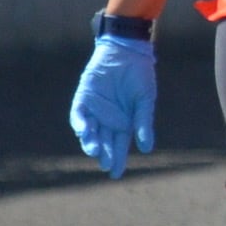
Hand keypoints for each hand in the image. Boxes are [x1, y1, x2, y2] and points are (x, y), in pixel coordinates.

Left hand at [69, 34, 155, 178]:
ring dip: (91, 142)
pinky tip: (85, 131)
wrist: (127, 51)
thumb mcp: (145, 101)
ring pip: (90, 132)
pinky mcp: (83, 98)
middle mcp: (108, 119)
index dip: (117, 160)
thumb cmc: (140, 75)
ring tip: (95, 151)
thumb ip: (143, 123)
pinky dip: (81, 124)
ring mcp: (95, 110)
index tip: (115, 174)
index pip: (119, 145)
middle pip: (104, 142)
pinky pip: (79, 115)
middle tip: (105, 165)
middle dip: (104, 154)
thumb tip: (146, 149)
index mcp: (124, 122)